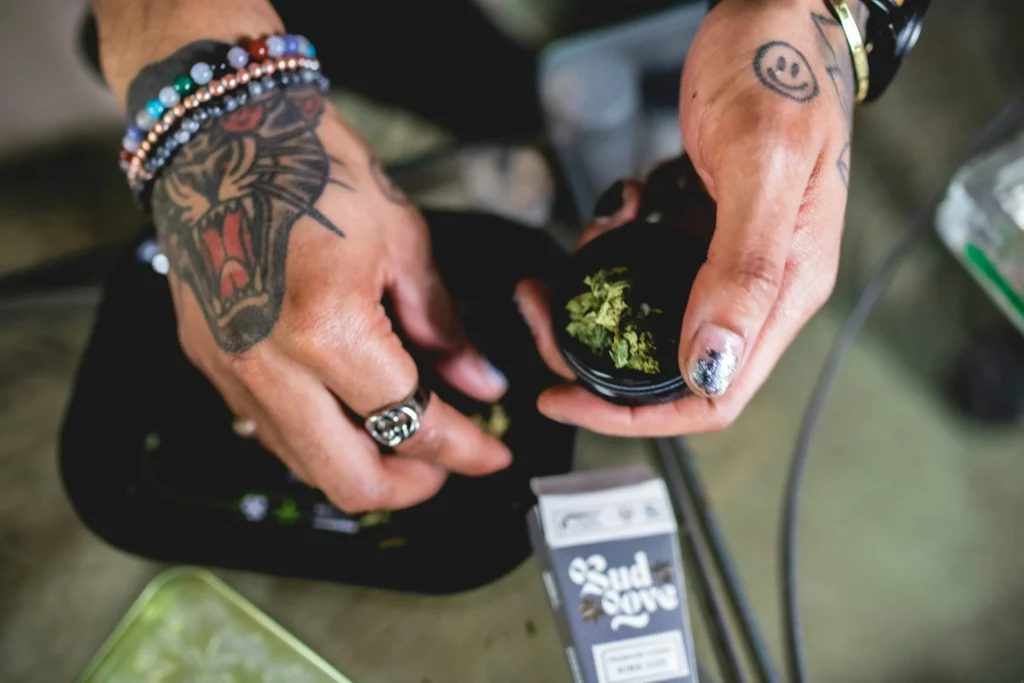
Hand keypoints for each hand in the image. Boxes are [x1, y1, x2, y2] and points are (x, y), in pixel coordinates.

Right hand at [154, 84, 510, 510]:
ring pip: (304, 466)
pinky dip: (319, 438)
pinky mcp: (209, 364)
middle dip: (411, 487)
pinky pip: (270, 432)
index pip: (413, 422)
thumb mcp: (402, 238)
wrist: (219, 134)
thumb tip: (479, 383)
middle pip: (349, 480)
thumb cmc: (313, 165)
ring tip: (404, 436)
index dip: (466, 451)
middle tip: (446, 464)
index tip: (493, 455)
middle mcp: (270, 365)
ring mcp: (230, 371)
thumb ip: (443, 325)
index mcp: (328, 328)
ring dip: (362, 466)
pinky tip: (348, 409)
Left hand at [518, 0, 859, 434]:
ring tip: (565, 256)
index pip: (713, 395)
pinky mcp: (699, 232)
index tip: (564, 400)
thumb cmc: (778, 71)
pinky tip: (616, 207)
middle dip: (594, 355)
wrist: (775, 14)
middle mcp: (757, 290)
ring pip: (646, 320)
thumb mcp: (761, 163)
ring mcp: (725, 262)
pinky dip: (611, 246)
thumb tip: (710, 367)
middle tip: (538, 314)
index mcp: (786, 289)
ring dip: (594, 297)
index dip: (636, 417)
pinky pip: (641, 267)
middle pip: (668, 368)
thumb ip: (743, 269)